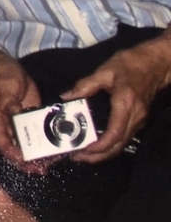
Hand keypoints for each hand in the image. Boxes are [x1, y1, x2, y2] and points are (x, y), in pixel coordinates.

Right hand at [0, 57, 44, 171]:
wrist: (8, 69)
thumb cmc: (5, 74)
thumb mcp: (7, 83)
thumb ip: (10, 99)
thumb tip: (15, 112)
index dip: (9, 149)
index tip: (21, 158)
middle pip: (8, 146)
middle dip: (21, 160)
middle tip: (37, 169)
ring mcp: (10, 124)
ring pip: (19, 146)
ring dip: (30, 157)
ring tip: (44, 166)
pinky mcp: (22, 123)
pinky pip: (28, 138)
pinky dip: (37, 147)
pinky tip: (48, 154)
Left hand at [64, 37, 170, 163]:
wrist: (155, 63)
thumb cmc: (130, 64)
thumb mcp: (104, 71)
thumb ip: (85, 85)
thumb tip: (66, 97)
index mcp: (125, 104)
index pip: (114, 133)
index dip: (99, 146)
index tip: (83, 151)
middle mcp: (135, 116)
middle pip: (119, 145)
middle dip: (98, 156)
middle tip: (77, 158)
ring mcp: (139, 120)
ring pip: (123, 144)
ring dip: (104, 153)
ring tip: (83, 153)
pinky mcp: (139, 119)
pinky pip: (125, 137)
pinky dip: (111, 144)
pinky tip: (97, 143)